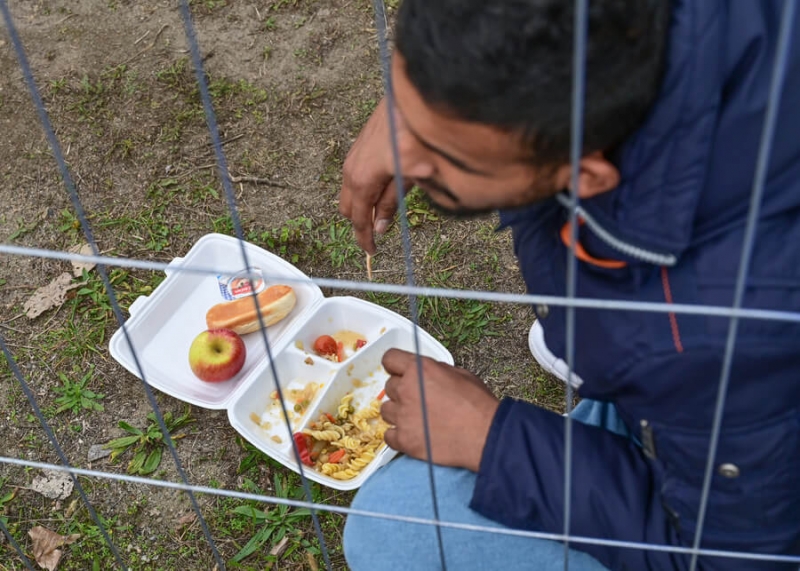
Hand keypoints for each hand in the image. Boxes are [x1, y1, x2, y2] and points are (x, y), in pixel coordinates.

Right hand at [339, 97, 410, 254]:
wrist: (414, 94)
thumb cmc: (416, 132)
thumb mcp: (412, 175)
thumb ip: (393, 202)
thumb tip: (380, 226)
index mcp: (362, 179)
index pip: (358, 218)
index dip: (364, 238)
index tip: (371, 251)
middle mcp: (352, 167)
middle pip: (348, 207)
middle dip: (361, 222)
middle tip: (377, 235)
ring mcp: (355, 154)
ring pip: (352, 190)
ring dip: (365, 204)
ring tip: (383, 214)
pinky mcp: (362, 143)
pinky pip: (357, 175)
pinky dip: (366, 188)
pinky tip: (384, 189)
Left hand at [379, 348, 499, 471]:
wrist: (485, 435)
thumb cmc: (478, 404)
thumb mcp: (459, 374)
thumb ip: (435, 371)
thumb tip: (426, 374)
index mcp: (419, 370)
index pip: (390, 358)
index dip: (395, 366)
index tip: (400, 372)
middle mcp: (406, 390)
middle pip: (390, 387)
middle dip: (401, 392)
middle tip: (418, 400)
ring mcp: (402, 416)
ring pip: (386, 411)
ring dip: (398, 413)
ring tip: (416, 419)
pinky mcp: (404, 440)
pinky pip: (388, 435)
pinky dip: (398, 435)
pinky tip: (413, 435)